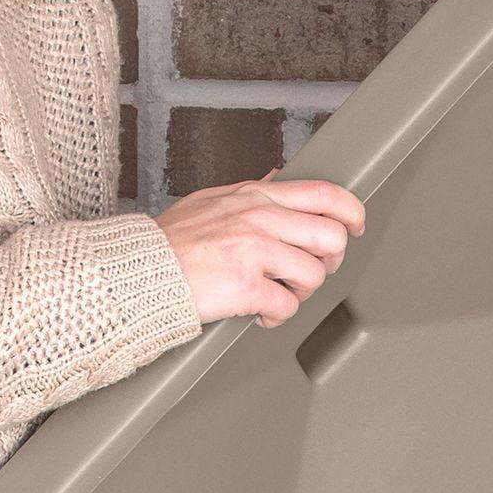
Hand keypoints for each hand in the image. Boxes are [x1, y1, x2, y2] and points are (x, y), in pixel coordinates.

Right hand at [158, 173, 366, 327]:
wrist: (138, 272)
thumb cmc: (170, 243)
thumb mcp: (212, 201)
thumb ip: (251, 191)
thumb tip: (279, 175)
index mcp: (255, 196)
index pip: (324, 193)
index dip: (351, 212)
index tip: (354, 227)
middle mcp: (258, 218)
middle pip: (332, 236)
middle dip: (329, 261)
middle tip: (309, 271)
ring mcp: (254, 251)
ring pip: (314, 275)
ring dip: (299, 292)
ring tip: (275, 294)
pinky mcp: (245, 287)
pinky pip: (287, 307)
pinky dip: (276, 316)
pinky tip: (258, 312)